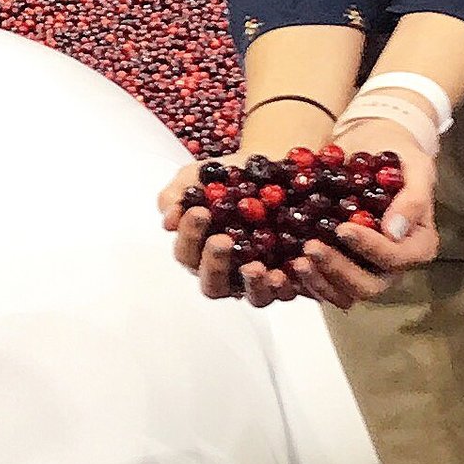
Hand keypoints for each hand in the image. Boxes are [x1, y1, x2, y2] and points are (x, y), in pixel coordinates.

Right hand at [159, 118, 337, 309]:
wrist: (273, 166)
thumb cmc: (227, 177)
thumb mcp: (196, 177)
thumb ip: (176, 196)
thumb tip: (169, 220)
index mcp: (200, 252)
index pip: (187, 254)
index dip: (190, 236)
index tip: (200, 211)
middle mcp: (227, 273)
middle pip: (214, 285)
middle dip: (214, 264)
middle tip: (222, 239)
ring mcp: (260, 280)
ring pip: (253, 297)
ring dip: (253, 284)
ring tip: (255, 266)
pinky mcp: (290, 278)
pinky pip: (290, 291)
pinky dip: (290, 284)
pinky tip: (294, 265)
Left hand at [284, 123, 438, 311]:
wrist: (372, 145)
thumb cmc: (399, 156)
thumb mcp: (416, 168)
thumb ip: (413, 199)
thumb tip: (393, 231)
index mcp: (417, 245)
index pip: (395, 258)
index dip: (369, 248)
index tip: (342, 228)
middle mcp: (391, 265)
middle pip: (368, 286)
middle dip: (338, 270)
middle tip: (310, 247)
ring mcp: (363, 268)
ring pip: (343, 293)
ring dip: (318, 280)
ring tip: (295, 261)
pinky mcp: (337, 264)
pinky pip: (321, 283)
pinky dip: (304, 279)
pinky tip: (283, 265)